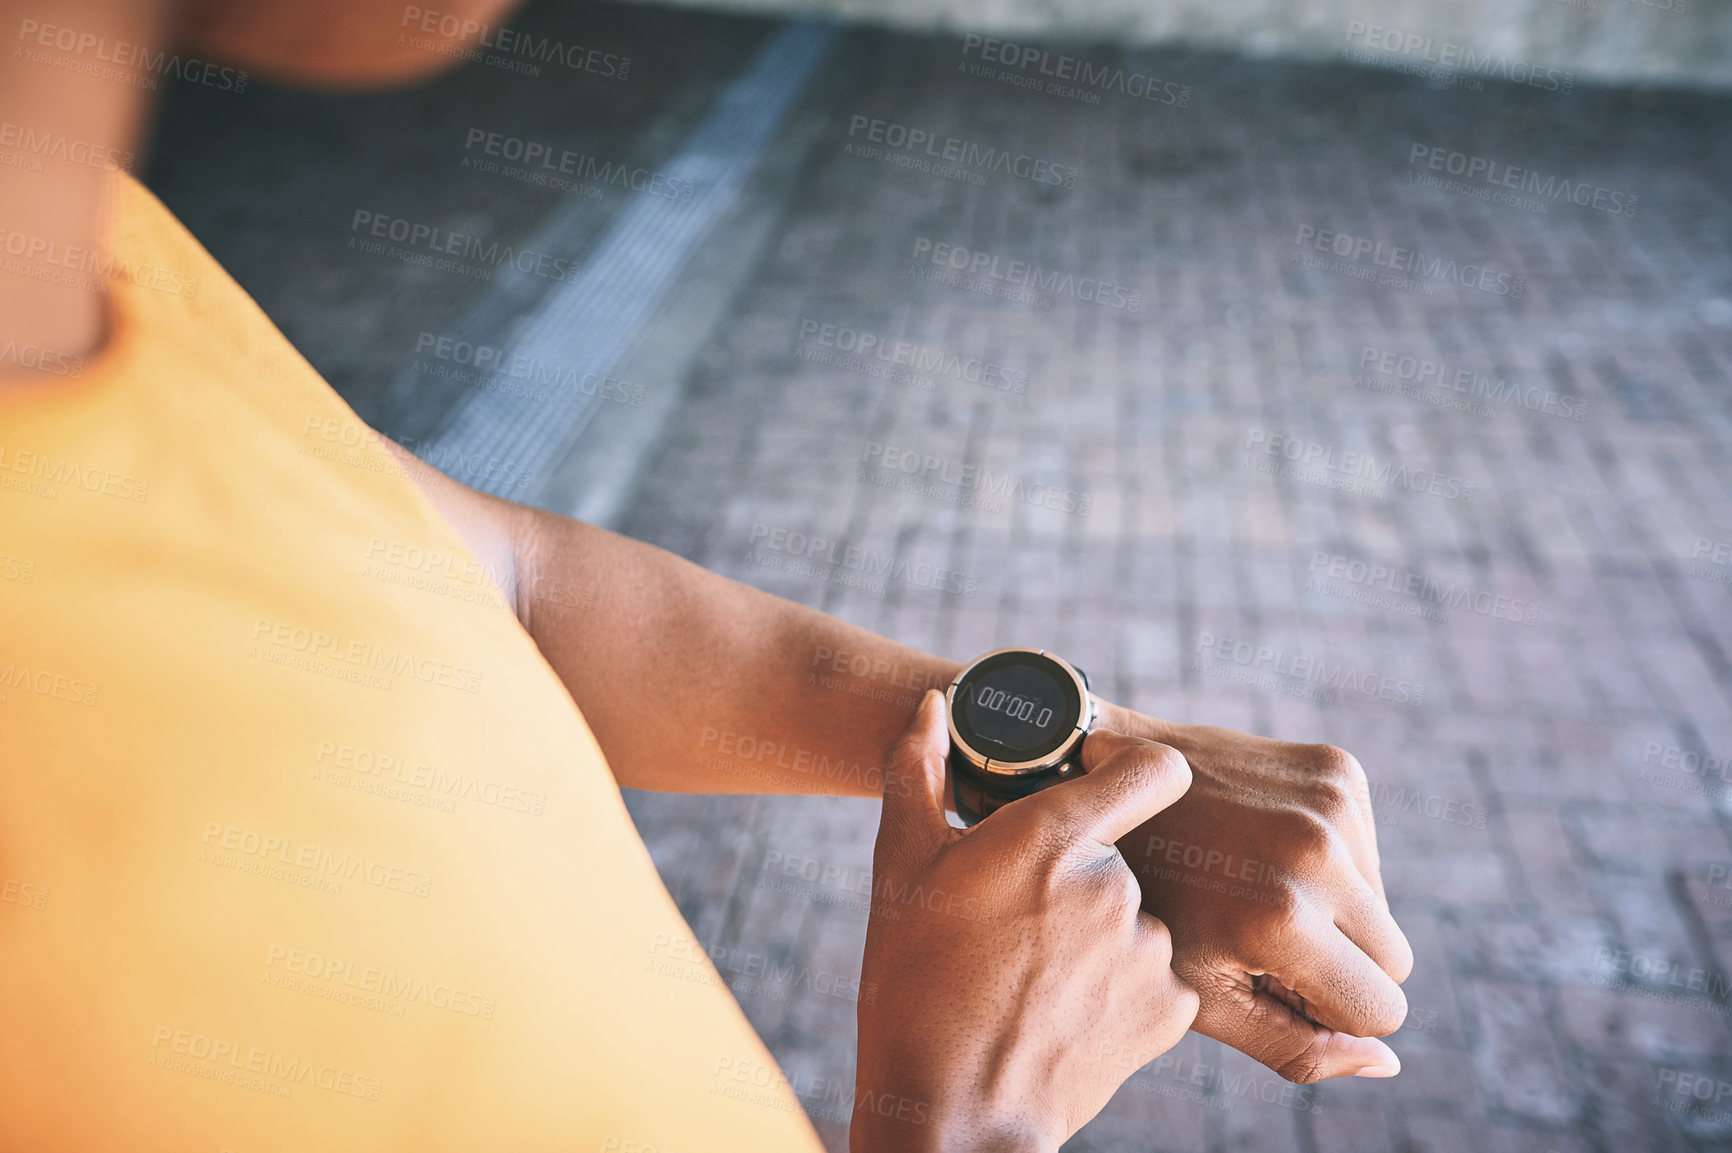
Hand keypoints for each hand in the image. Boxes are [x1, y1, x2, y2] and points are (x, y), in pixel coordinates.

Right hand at [851, 692, 1199, 1152]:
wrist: (950, 1108)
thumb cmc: (912, 981)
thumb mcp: (900, 867)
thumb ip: (917, 771)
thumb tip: (930, 706)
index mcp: (1053, 837)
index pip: (1153, 768)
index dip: (1132, 767)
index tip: (1101, 781)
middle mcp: (1116, 887)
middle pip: (1122, 854)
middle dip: (1079, 876)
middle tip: (1018, 920)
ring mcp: (1149, 951)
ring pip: (1137, 916)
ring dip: (1100, 933)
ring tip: (1034, 974)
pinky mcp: (1171, 1009)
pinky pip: (1156, 974)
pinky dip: (1120, 986)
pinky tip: (1064, 1010)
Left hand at [1100, 707, 1412, 1082]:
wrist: (1095, 781)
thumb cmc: (1142, 900)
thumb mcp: (1198, 990)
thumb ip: (1294, 1046)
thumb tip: (1386, 1063)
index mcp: (1282, 917)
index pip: (1379, 1010)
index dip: (1328, 1011)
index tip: (1270, 981)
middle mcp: (1318, 852)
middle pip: (1393, 959)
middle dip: (1339, 964)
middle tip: (1259, 936)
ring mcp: (1331, 801)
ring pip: (1383, 905)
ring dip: (1335, 910)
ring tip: (1252, 885)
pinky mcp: (1335, 767)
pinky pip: (1369, 851)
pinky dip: (1331, 862)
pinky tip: (1261, 847)